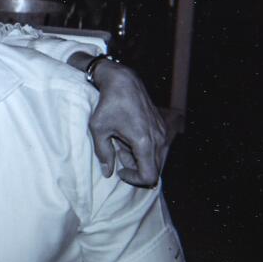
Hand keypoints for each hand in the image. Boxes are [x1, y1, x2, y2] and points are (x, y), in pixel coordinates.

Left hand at [84, 59, 166, 185]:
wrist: (123, 81)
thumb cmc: (109, 104)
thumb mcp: (99, 130)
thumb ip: (103, 153)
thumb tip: (108, 173)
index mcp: (144, 142)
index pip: (149, 176)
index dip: (134, 180)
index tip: (120, 171)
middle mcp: (158, 139)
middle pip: (155, 170)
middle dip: (136, 169)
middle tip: (119, 156)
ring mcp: (162, 132)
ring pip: (157, 159)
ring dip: (140, 159)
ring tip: (122, 145)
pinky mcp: (162, 127)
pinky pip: (158, 148)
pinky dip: (144, 150)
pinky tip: (128, 138)